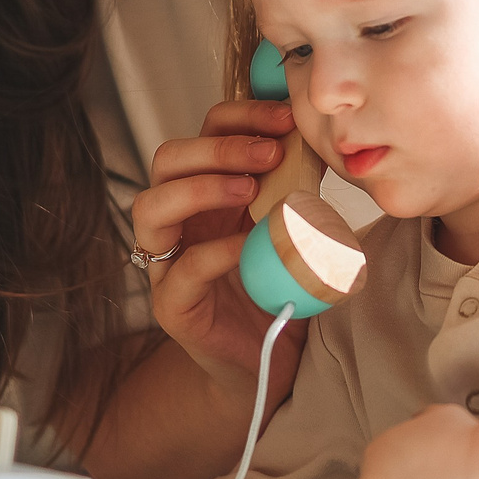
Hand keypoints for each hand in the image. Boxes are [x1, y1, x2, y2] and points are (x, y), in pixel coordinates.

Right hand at [133, 99, 304, 409]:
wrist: (268, 363)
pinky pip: (181, 270)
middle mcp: (180, 219)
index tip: (287, 118)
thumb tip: (326, 143)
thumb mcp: (295, 228)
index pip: (206, 131)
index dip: (242, 116)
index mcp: (209, 191)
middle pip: (169, 159)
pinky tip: (247, 247)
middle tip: (270, 154)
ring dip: (201, 188)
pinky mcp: (172, 305)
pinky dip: (213, 252)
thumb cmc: (280, 289)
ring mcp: (167, 262)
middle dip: (219, 147)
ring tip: (250, 191)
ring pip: (151, 206)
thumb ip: (301, 189)